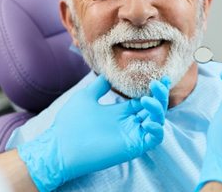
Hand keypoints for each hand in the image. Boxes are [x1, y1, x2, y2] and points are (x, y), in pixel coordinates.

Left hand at [17, 75, 170, 190]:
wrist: (60, 145)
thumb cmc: (70, 123)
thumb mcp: (86, 97)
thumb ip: (99, 86)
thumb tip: (108, 73)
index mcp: (119, 112)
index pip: (143, 100)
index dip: (154, 90)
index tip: (161, 77)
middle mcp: (128, 123)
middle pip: (153, 109)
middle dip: (160, 96)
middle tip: (159, 83)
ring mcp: (132, 135)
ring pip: (156, 121)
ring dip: (158, 109)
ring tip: (147, 99)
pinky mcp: (133, 146)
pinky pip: (153, 139)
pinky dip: (157, 129)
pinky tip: (149, 121)